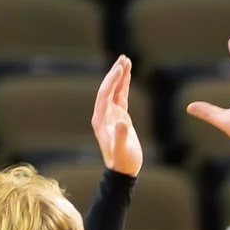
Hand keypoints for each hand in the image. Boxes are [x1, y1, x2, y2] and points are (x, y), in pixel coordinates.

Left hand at [91, 55, 144, 177]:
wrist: (124, 170)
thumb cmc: (123, 161)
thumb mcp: (122, 150)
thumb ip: (121, 136)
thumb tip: (123, 123)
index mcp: (100, 120)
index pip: (104, 95)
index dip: (112, 81)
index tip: (120, 69)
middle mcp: (103, 115)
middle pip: (107, 89)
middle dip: (115, 73)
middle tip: (123, 59)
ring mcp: (111, 115)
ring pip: (115, 90)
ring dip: (120, 76)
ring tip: (126, 60)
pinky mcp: (120, 117)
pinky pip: (121, 97)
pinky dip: (125, 85)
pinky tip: (128, 75)